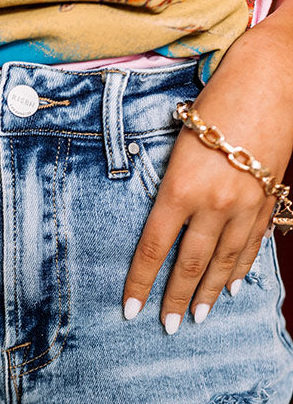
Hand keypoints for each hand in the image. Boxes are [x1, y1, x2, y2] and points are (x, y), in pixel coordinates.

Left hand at [123, 10, 292, 332]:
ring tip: (199, 317)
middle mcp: (214, 204)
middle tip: (167, 327)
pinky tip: (234, 286)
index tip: (130, 309)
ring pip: (224, 262)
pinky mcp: (268, 199)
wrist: (273, 77)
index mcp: (180, 188)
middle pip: (189, 264)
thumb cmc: (216, 100)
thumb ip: (170, 186)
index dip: (140, 282)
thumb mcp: (179, 142)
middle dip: (176, 299)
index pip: (152, 249)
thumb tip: (162, 221)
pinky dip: (241, 268)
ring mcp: (246, 205)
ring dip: (210, 292)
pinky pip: (252, 244)